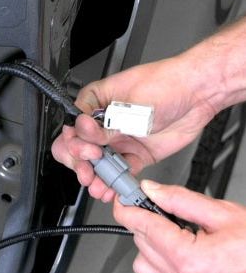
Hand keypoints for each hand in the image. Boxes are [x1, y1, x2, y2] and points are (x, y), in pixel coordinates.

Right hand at [52, 54, 217, 200]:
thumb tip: (82, 132)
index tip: (89, 151)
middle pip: (80, 147)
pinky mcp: (135, 154)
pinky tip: (113, 188)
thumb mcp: (131, 105)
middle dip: (81, 163)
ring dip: (96, 177)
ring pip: (99, 163)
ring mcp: (119, 139)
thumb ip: (106, 124)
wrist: (199, 94)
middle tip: (89, 172)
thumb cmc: (166, 84)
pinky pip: (121, 171)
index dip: (76, 142)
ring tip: (99, 187)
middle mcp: (105, 122)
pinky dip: (116, 182)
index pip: (73, 126)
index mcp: (96, 102)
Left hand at [114, 180, 245, 272]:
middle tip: (150, 202)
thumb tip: (153, 189)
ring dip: (147, 241)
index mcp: (189, 259)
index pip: (142, 227)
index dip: (128, 207)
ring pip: (143, 262)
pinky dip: (157, 259)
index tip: (123, 197)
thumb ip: (181, 199)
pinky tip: (174, 244)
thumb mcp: (223, 213)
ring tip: (168, 224)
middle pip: (140, 242)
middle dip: (141, 219)